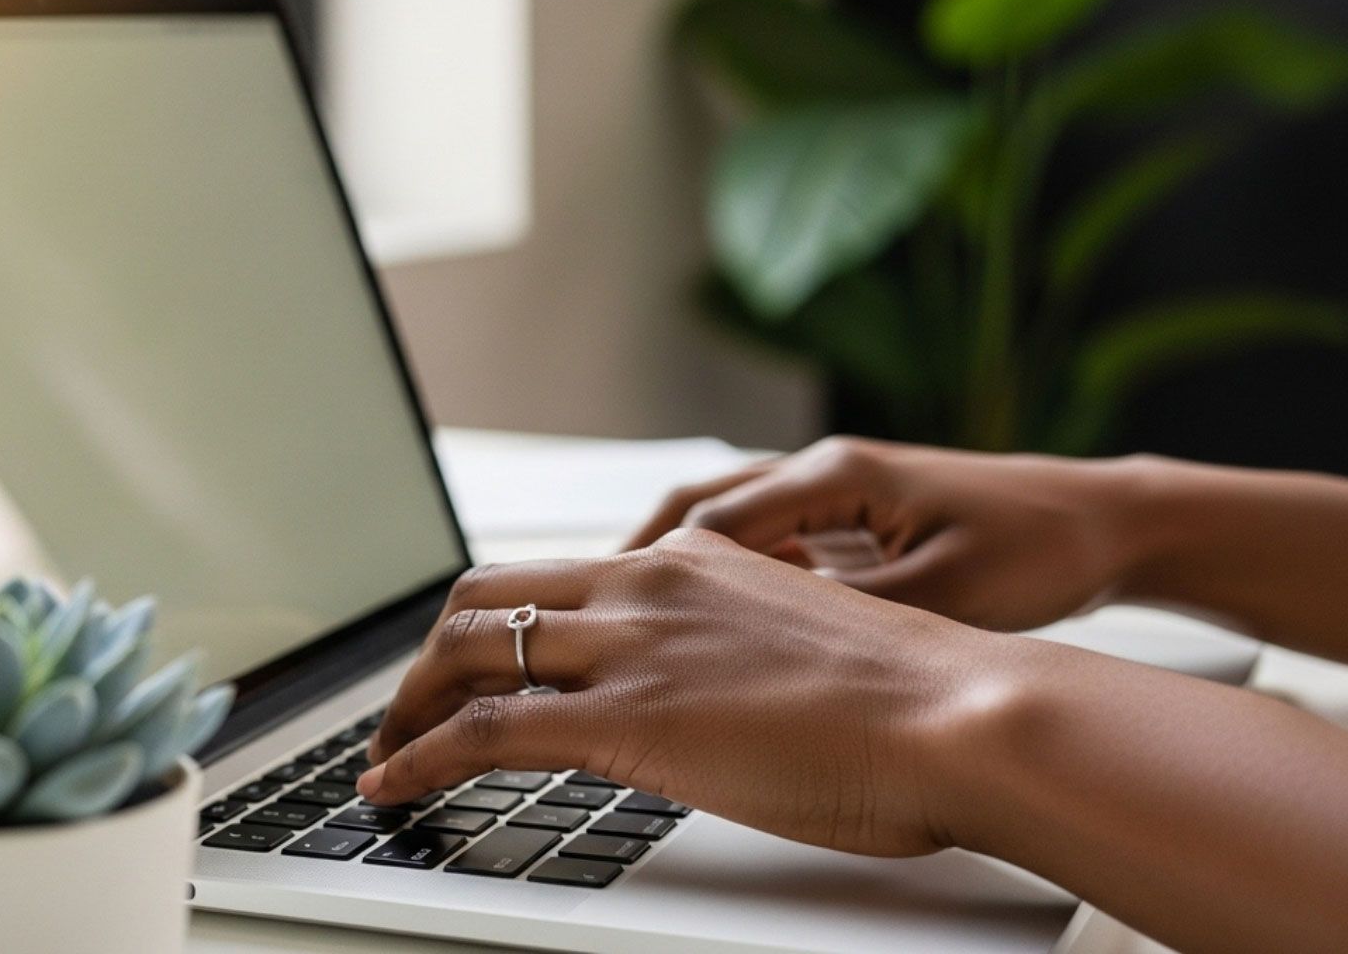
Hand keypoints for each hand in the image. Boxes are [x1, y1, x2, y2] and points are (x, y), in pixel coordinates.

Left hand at [360, 529, 995, 856]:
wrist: (960, 713)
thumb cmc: (916, 701)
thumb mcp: (804, 651)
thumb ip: (736, 656)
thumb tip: (711, 697)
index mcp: (693, 560)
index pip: (558, 576)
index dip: (497, 622)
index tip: (473, 665)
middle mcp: (647, 584)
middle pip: (488, 594)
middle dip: (430, 654)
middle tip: (409, 707)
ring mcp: (631, 645)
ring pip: (469, 650)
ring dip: (409, 705)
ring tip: (386, 755)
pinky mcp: (624, 716)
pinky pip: (483, 728)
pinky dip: (418, 757)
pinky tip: (395, 788)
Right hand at [624, 436, 1143, 630]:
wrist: (1105, 521)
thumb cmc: (1039, 549)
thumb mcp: (945, 596)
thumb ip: (851, 617)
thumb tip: (766, 647)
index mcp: (839, 474)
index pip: (711, 515)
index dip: (650, 565)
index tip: (605, 606)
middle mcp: (826, 471)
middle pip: (698, 506)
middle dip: (636, 557)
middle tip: (588, 611)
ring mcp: (837, 489)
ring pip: (725, 520)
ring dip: (675, 563)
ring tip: (632, 621)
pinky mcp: (854, 515)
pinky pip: (764, 538)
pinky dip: (723, 573)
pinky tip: (712, 622)